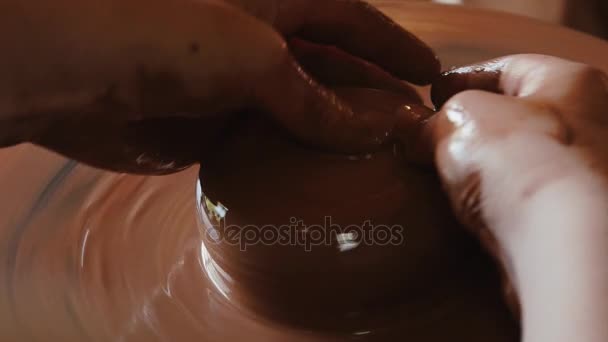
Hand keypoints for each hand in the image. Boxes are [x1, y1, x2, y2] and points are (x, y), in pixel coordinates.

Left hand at [0, 0, 438, 173]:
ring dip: (334, 132)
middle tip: (409, 128)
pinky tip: (319, 176)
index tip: (429, 74)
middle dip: (369, 94)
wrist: (72, 71)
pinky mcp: (210, 124)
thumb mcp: (256, 56)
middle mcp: (259, 37)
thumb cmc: (167, 32)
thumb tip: (371, 130)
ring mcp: (234, 84)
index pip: (351, 18)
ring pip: (298, 109)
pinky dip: (292, 158)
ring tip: (375, 159)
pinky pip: (264, 141)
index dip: (391, 45)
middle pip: (329, 67)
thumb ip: (314, 98)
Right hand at [417, 54, 607, 341]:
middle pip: (517, 116)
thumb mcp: (459, 120)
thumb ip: (431, 119)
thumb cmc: (520, 159)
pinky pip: (528, 199)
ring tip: (443, 177)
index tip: (431, 95)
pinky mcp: (576, 217)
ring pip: (523, 160)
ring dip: (484, 167)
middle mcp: (592, 123)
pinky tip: (469, 209)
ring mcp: (588, 174)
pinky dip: (498, 200)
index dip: (462, 78)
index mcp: (571, 81)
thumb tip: (410, 128)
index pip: (507, 68)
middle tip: (432, 138)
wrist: (563, 240)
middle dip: (472, 127)